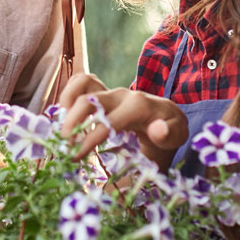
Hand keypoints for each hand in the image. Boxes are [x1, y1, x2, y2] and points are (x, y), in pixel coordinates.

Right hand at [59, 73, 188, 168]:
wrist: (167, 118)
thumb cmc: (169, 131)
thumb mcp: (177, 137)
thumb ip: (169, 134)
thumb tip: (157, 128)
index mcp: (139, 105)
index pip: (108, 120)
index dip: (89, 139)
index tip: (75, 157)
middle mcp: (122, 94)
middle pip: (88, 100)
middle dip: (71, 123)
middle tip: (63, 147)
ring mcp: (110, 90)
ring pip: (81, 85)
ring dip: (66, 107)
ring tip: (62, 132)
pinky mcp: (102, 91)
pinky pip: (80, 82)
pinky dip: (68, 96)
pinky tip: (66, 119)